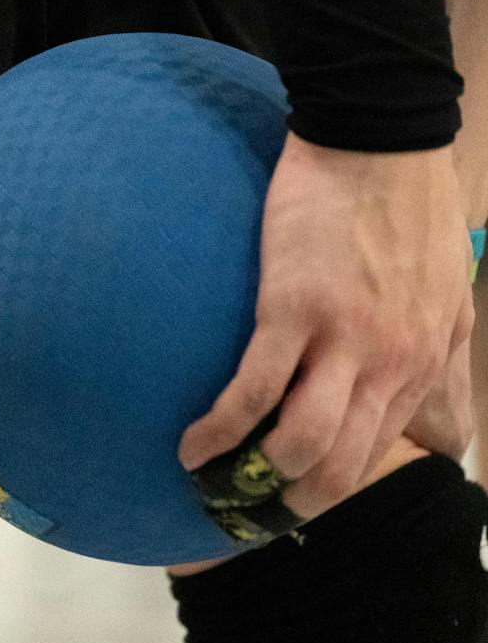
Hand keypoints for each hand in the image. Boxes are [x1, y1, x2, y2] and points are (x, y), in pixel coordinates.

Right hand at [178, 130, 473, 520]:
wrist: (379, 140)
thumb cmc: (410, 209)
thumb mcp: (451, 295)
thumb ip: (444, 362)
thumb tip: (441, 426)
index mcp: (420, 363)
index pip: (375, 454)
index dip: (330, 488)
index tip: (289, 496)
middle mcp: (387, 366)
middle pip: (339, 467)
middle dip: (290, 500)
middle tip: (247, 502)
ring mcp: (341, 341)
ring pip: (300, 445)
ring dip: (254, 476)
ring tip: (216, 475)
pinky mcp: (291, 310)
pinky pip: (252, 391)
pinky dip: (218, 430)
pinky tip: (191, 444)